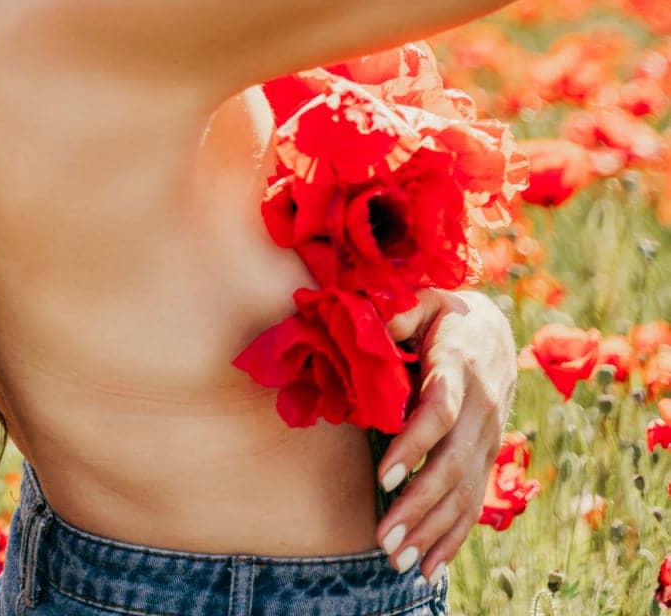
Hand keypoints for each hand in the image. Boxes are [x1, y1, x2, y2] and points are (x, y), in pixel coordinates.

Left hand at [373, 288, 517, 584]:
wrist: (493, 330)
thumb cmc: (441, 313)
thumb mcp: (422, 299)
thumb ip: (399, 312)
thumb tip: (375, 328)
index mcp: (460, 365)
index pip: (439, 413)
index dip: (413, 445)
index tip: (383, 475)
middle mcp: (480, 408)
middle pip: (452, 464)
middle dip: (419, 505)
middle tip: (384, 538)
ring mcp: (488, 437)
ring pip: (464, 492)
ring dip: (432, 530)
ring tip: (397, 560)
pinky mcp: (486, 458)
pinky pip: (474, 504)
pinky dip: (453, 539)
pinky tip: (429, 569)